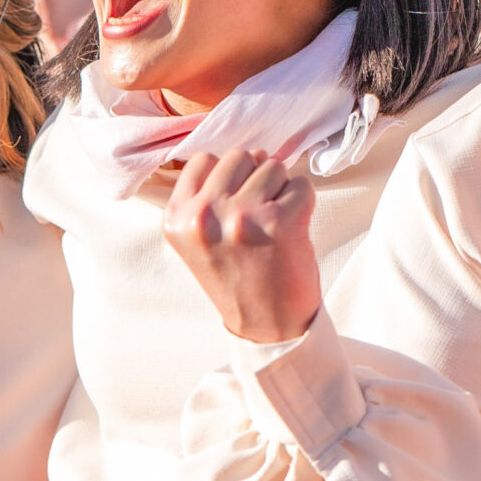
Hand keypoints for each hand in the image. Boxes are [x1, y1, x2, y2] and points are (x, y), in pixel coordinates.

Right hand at [163, 150, 322, 344]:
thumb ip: (207, 196)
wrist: (267, 326)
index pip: (203, 160)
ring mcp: (243, 216)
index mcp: (177, 218)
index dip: (227, 176)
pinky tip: (292, 230)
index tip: (234, 202)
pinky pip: (301, 184)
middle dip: (254, 178)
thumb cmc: (237, 278)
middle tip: (257, 217)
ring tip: (272, 225)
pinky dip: (303, 202)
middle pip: (240, 156)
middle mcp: (204, 215)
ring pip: (272, 165)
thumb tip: (249, 154)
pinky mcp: (281, 222)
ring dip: (279, 190)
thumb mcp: (198, 239)